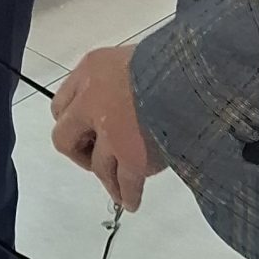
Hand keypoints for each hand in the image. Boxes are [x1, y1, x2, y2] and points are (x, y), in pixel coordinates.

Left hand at [51, 45, 165, 212]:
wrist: (196, 73)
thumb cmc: (174, 60)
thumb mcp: (136, 57)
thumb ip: (117, 80)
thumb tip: (118, 101)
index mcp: (91, 68)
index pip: (62, 104)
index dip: (74, 121)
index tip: (86, 131)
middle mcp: (92, 99)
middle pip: (65, 137)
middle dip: (81, 152)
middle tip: (97, 157)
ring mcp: (110, 129)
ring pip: (98, 165)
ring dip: (107, 178)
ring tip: (117, 188)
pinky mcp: (131, 154)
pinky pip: (125, 182)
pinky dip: (127, 194)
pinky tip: (131, 201)